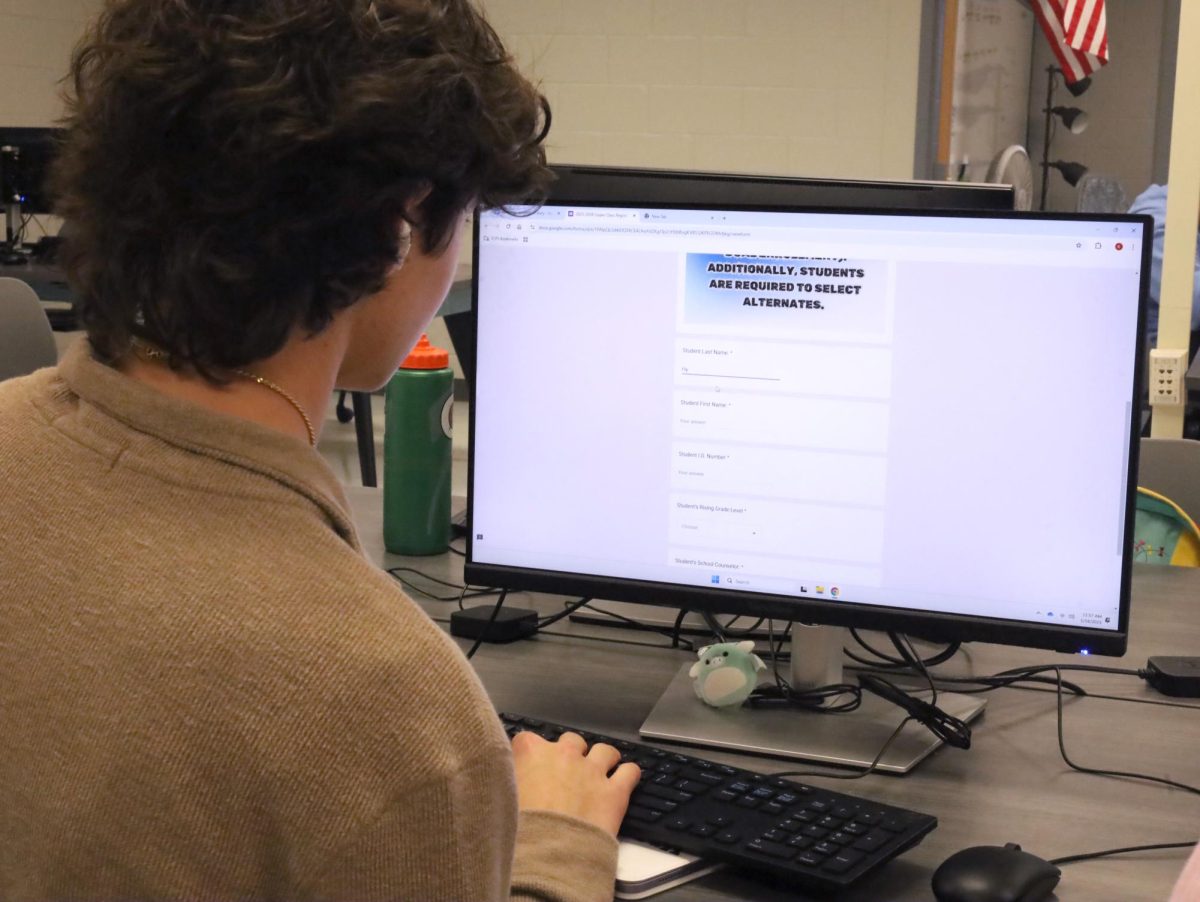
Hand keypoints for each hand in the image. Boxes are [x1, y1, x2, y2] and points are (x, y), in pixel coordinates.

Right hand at [511, 730, 640, 835]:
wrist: (546, 857)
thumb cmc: (518, 832)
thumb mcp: (499, 799)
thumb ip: (503, 782)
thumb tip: (501, 782)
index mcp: (531, 753)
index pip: (528, 739)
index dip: (529, 754)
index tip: (529, 767)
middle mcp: (564, 755)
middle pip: (571, 741)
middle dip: (569, 755)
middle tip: (565, 776)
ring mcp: (592, 771)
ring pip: (605, 751)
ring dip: (602, 760)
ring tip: (598, 775)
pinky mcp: (615, 792)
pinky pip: (630, 772)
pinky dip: (628, 775)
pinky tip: (623, 783)